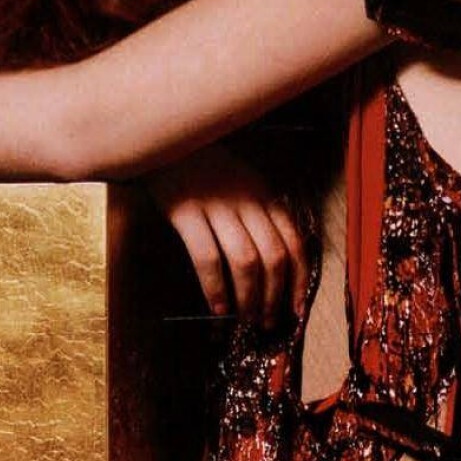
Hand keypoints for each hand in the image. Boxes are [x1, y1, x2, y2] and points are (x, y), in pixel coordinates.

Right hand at [147, 142, 306, 326]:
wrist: (160, 138)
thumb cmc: (199, 165)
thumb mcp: (238, 180)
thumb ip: (256, 211)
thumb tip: (271, 261)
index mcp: (262, 193)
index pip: (293, 241)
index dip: (299, 279)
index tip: (296, 308)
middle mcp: (246, 199)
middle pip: (274, 256)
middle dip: (275, 296)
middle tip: (268, 322)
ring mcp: (217, 205)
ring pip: (246, 261)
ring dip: (249, 297)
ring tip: (244, 320)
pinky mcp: (186, 212)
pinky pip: (208, 258)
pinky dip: (215, 288)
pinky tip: (216, 308)